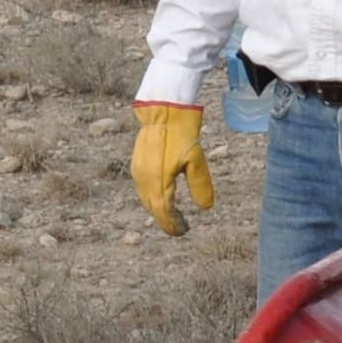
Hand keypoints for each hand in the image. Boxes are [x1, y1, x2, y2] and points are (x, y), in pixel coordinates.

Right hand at [130, 103, 214, 236]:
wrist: (162, 111)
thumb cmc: (181, 133)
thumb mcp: (196, 160)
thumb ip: (200, 185)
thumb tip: (205, 208)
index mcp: (159, 181)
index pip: (164, 212)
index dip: (173, 225)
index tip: (184, 230)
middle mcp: (144, 180)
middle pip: (153, 208)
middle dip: (166, 220)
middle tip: (181, 226)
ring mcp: (138, 172)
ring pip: (146, 199)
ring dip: (159, 209)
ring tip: (173, 214)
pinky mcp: (136, 165)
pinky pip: (143, 189)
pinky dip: (153, 198)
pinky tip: (163, 195)